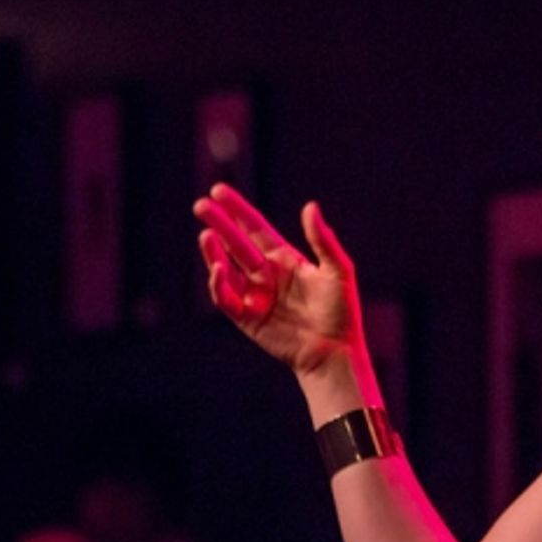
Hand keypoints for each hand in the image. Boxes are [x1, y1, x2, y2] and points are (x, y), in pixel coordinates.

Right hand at [193, 183, 365, 376]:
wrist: (335, 351)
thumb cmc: (341, 311)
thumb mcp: (337, 270)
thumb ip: (322, 240)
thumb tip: (309, 205)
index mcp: (286, 259)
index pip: (256, 229)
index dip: (238, 210)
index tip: (219, 190)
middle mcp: (267, 274)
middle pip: (237, 243)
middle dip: (219, 224)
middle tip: (200, 205)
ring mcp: (255, 295)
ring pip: (226, 268)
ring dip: (214, 251)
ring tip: (206, 234)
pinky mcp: (247, 317)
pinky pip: (227, 298)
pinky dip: (219, 284)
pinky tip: (218, 269)